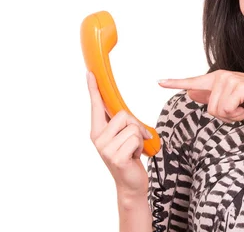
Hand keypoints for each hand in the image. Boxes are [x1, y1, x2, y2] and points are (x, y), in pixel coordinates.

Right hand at [87, 71, 150, 197]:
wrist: (131, 183)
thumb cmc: (129, 157)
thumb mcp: (124, 137)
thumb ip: (121, 123)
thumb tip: (123, 111)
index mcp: (98, 131)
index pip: (96, 106)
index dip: (94, 89)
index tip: (90, 73)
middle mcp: (97, 138)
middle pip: (123, 114)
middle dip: (136, 126)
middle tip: (135, 140)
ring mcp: (105, 149)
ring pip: (132, 127)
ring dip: (140, 138)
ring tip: (134, 150)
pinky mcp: (116, 157)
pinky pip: (136, 138)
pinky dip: (142, 146)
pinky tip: (135, 156)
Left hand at [157, 70, 243, 122]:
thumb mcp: (230, 101)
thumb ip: (211, 96)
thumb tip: (191, 92)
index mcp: (217, 78)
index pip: (193, 81)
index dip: (175, 83)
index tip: (159, 82)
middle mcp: (221, 76)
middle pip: (209, 109)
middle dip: (226, 115)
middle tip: (240, 107)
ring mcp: (229, 80)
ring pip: (217, 111)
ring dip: (233, 115)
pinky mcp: (237, 86)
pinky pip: (227, 110)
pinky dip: (238, 114)